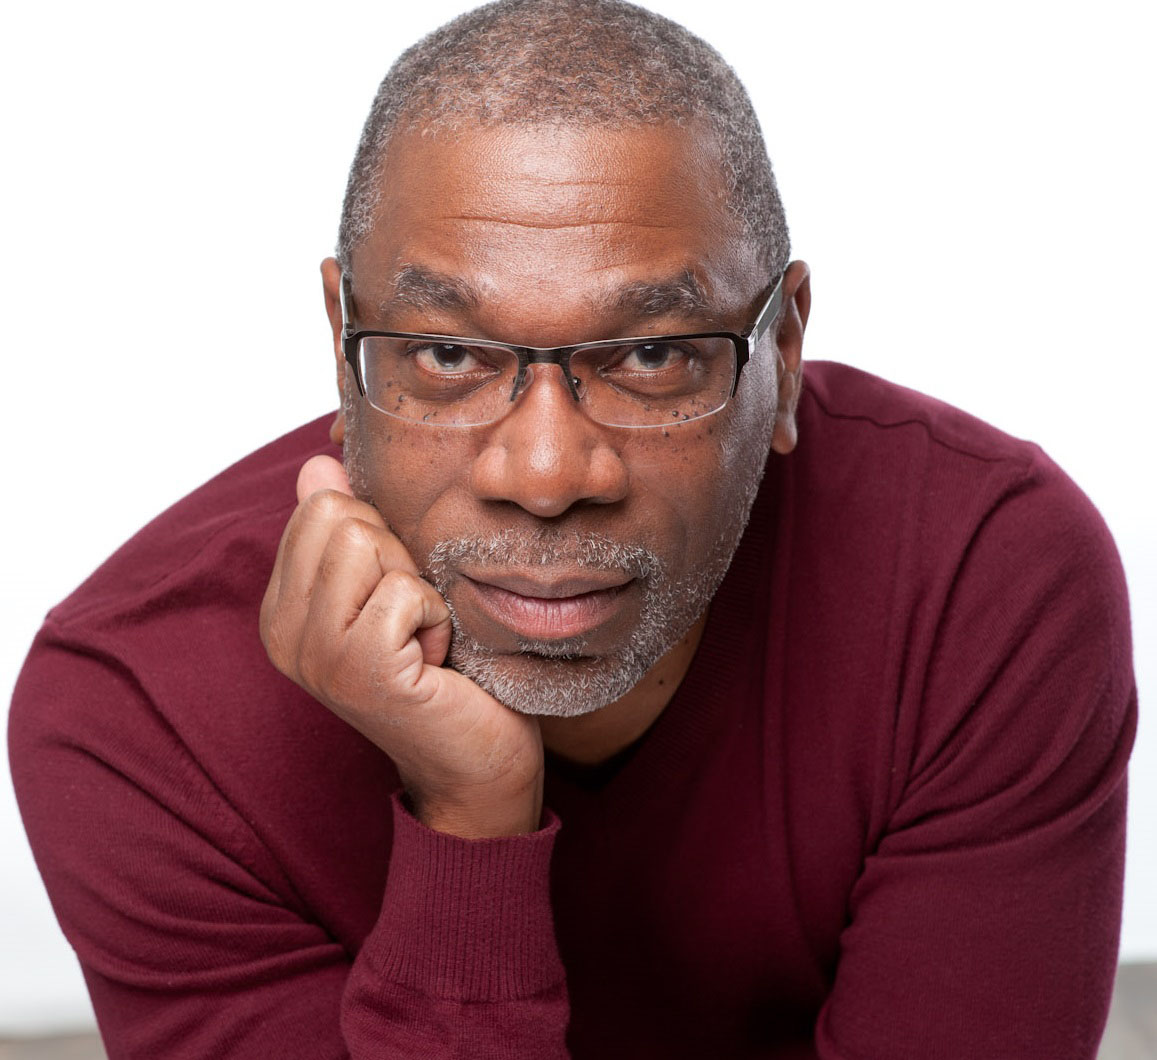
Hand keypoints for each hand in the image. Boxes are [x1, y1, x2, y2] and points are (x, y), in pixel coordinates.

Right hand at [260, 455, 543, 837]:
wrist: (474, 763)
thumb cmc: (443, 672)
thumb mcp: (392, 590)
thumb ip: (349, 532)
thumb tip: (317, 464)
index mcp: (284, 608)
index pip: (321, 506)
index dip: (380, 538)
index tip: (396, 598)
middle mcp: (282, 632)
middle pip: (341, 515)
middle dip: (397, 556)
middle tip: (411, 620)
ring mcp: (314, 654)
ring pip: (368, 543)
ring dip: (417, 586)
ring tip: (421, 638)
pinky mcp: (358, 670)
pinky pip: (406, 590)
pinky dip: (437, 617)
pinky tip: (435, 661)